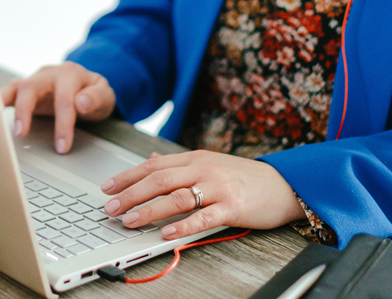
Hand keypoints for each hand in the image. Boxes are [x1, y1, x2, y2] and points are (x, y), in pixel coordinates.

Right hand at [1, 63, 115, 153]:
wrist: (85, 86)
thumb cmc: (92, 93)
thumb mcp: (105, 95)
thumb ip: (97, 97)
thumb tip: (81, 102)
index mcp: (70, 74)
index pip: (64, 99)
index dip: (63, 124)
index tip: (62, 147)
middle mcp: (49, 74)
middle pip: (32, 87)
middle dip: (25, 110)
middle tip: (22, 134)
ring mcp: (34, 80)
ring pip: (15, 87)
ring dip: (5, 103)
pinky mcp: (24, 90)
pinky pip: (8, 92)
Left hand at [100, 150, 304, 238]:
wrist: (284, 183)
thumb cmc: (243, 176)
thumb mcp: (209, 162)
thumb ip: (180, 164)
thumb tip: (152, 159)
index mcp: (194, 157)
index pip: (153, 165)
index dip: (128, 176)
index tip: (107, 187)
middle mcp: (203, 168)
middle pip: (159, 179)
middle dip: (131, 193)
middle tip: (111, 207)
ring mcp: (217, 187)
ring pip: (177, 196)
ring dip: (150, 209)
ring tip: (131, 221)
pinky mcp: (233, 206)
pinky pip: (204, 216)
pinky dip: (183, 225)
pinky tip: (167, 233)